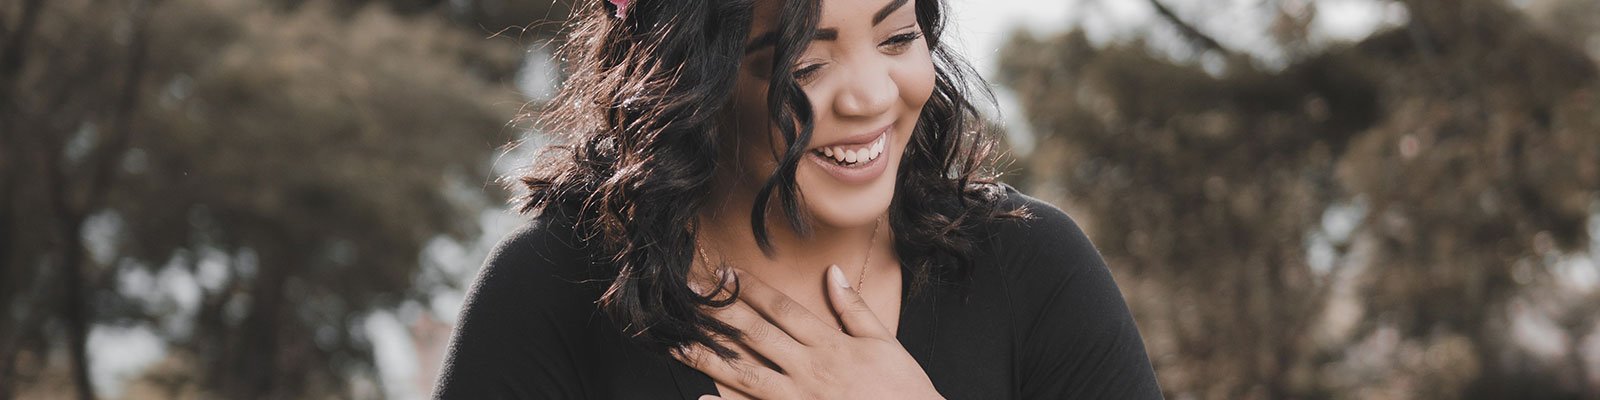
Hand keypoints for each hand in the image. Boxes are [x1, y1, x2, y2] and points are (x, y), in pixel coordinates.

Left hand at [672, 265, 942, 399]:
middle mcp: (809, 369)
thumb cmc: (903, 390)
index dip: (750, 290)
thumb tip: (832, 274)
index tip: (723, 274)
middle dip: (718, 313)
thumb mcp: (884, 342)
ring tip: (677, 341)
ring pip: (745, 374)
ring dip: (709, 356)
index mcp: (829, 345)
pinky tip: (703, 399)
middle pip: (755, 335)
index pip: (781, 310)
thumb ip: (853, 309)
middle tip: (686, 295)